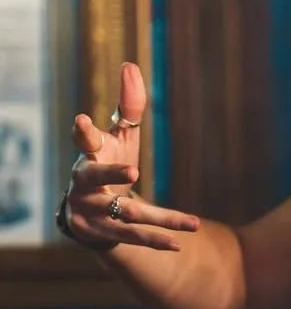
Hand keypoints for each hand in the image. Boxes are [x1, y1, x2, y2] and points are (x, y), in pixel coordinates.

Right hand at [65, 62, 199, 251]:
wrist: (88, 210)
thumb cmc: (108, 162)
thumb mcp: (119, 136)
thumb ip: (127, 106)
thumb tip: (130, 65)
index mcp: (89, 154)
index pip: (85, 141)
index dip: (83, 132)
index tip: (82, 120)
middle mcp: (85, 182)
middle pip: (97, 177)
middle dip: (113, 174)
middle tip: (133, 171)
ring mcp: (91, 209)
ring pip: (125, 214)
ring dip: (158, 218)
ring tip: (190, 222)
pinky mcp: (101, 233)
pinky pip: (132, 238)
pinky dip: (156, 240)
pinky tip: (179, 243)